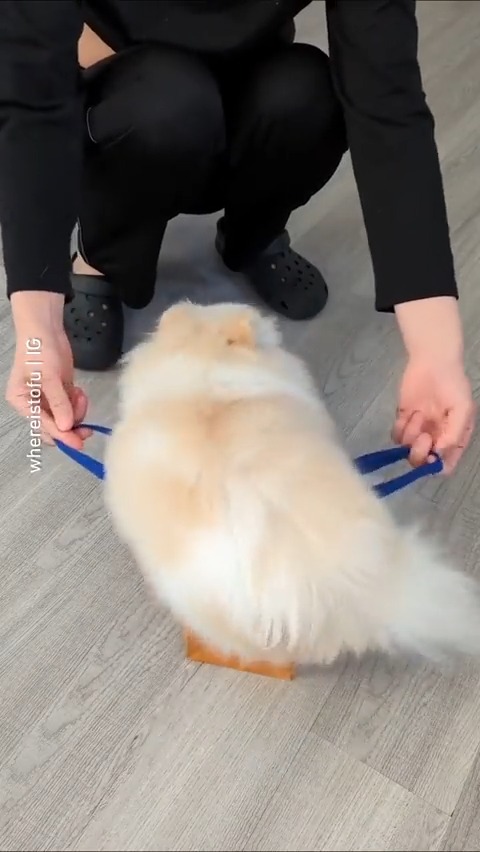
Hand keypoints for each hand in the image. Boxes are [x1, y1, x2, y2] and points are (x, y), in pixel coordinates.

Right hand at [6, 292, 90, 448]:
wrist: (46, 329)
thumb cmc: (39, 351)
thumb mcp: (49, 377)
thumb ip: (58, 402)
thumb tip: (65, 427)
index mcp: (22, 402)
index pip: (43, 425)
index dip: (62, 436)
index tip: (78, 443)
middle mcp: (34, 405)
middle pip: (54, 427)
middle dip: (71, 428)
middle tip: (88, 429)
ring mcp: (48, 400)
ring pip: (66, 419)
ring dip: (77, 411)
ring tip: (79, 394)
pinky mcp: (61, 393)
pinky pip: (72, 408)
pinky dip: (78, 404)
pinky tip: (78, 391)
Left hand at [393, 297, 474, 473]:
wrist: (432, 361)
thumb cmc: (453, 384)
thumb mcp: (463, 408)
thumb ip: (454, 433)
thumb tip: (439, 453)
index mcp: (453, 438)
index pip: (446, 465)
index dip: (436, 466)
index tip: (431, 456)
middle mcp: (435, 438)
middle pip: (423, 461)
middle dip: (420, 452)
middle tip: (423, 434)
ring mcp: (418, 430)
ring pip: (407, 449)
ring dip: (410, 436)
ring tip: (417, 414)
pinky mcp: (403, 419)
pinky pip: (396, 436)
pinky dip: (399, 429)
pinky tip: (407, 413)